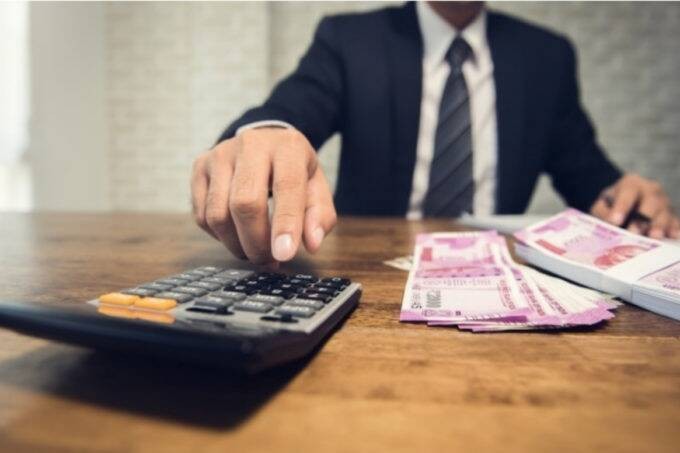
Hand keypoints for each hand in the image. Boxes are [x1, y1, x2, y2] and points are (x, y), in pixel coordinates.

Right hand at [191, 128, 336, 263]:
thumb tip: (312, 244)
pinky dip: (219, 236)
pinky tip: (236, 234)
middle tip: (268, 260)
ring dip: (236, 245)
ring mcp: (219, 155)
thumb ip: (320, 216)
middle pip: (245, 203)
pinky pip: (202, 216)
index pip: (286, 186)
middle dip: (256, 242)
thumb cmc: (292, 171)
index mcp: (287, 146)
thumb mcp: (317, 187)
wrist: (263, 140)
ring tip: (253, 251)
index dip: (285, 224)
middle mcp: (250, 145)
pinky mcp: (199, 168)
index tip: (284, 255)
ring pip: (218, 214)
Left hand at [590, 173, 678, 238]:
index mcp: (632, 183)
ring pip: (664, 213)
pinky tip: (673, 236)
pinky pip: (675, 222)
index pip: (629, 192)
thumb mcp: (601, 205)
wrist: (622, 206)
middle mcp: (651, 190)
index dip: (622, 206)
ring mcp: (664, 203)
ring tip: (653, 236)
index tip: (615, 221)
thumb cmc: (611, 205)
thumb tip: (611, 223)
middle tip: (634, 232)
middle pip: (652, 202)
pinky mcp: (671, 216)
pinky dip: (674, 229)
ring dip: (659, 226)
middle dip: (643, 218)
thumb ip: (603, 212)